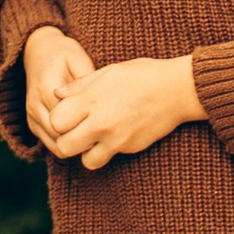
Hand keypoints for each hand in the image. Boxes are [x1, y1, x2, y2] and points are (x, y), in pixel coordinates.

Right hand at [23, 24, 96, 157]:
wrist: (38, 52)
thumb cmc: (63, 54)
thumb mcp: (79, 60)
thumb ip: (87, 83)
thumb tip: (101, 105)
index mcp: (47, 88)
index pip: (68, 120)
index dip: (89, 127)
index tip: (106, 126)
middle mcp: (35, 105)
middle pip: (61, 136)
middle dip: (83, 140)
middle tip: (104, 137)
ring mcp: (31, 116)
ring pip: (55, 145)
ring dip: (74, 145)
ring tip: (94, 137)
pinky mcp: (32, 124)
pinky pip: (50, 144)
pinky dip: (66, 144)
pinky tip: (82, 136)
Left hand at [43, 49, 204, 171]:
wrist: (177, 90)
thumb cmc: (141, 75)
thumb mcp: (107, 72)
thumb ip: (79, 85)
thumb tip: (57, 93)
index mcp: (92, 99)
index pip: (56, 121)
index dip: (58, 118)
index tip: (67, 113)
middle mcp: (101, 121)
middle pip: (64, 146)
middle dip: (66, 140)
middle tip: (75, 130)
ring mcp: (116, 138)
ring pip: (85, 161)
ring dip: (85, 151)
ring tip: (92, 137)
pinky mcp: (129, 147)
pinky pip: (107, 158)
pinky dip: (105, 152)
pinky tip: (111, 136)